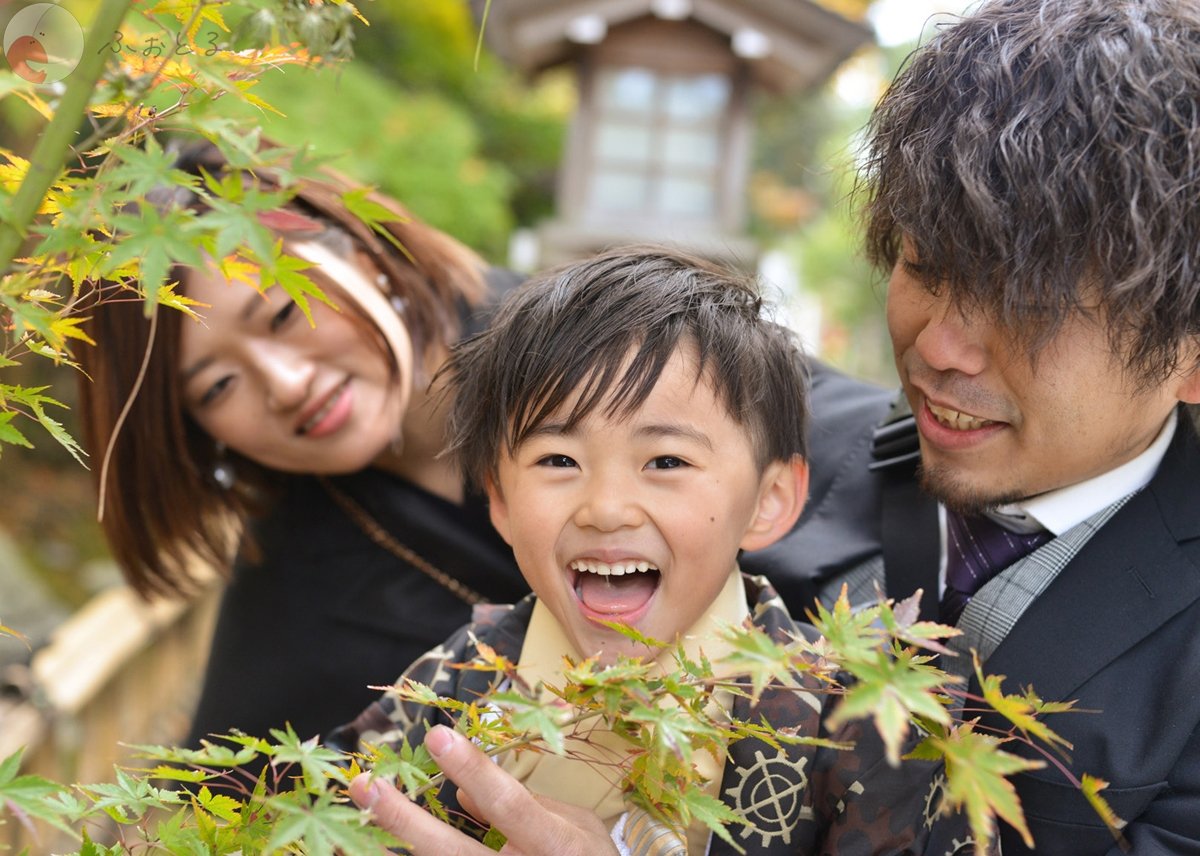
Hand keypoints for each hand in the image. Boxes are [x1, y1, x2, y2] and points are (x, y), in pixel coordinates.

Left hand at [349, 725, 619, 855]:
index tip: (436, 735)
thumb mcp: (577, 827)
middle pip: (451, 853)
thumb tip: (465, 792)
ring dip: (391, 847)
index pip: (508, 803)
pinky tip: (374, 847)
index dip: (472, 770)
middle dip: (404, 818)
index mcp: (555, 847)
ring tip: (354, 820)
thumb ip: (529, 804)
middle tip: (366, 784)